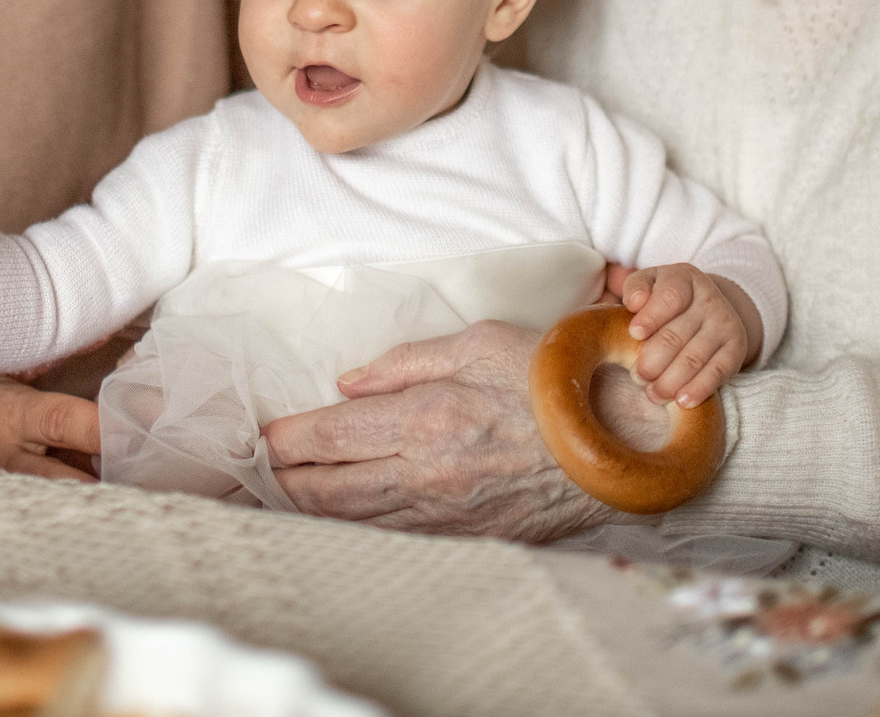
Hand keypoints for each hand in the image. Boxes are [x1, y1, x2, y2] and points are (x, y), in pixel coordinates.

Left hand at [262, 321, 633, 539]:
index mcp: (428, 419)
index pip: (331, 438)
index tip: (265, 435)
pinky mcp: (469, 535)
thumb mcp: (478, 343)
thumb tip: (346, 385)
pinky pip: (398, 536)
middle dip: (286, 481)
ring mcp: (448, 513)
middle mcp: (430, 474)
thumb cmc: (552, 380)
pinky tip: (345, 516)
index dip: (288, 439)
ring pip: (358, 521)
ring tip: (286, 494)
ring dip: (314, 510)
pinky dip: (360, 527)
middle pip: (331, 490)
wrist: (619, 441)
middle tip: (260, 470)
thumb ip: (404, 364)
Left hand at [607, 262, 756, 407]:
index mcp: (684, 277)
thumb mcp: (651, 283)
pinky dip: (698, 389)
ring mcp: (724, 324)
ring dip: (669, 381)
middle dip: (652, 360)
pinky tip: (681, 401)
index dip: (651, 316)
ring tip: (652, 394)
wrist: (710, 308)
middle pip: (676, 334)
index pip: (670, 296)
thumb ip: (636, 288)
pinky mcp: (735, 349)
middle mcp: (709, 298)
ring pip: (693, 358)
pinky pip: (717, 373)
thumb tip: (634, 304)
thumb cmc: (666, 299)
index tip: (634, 333)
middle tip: (637, 376)